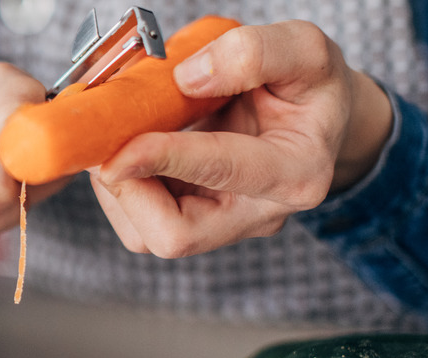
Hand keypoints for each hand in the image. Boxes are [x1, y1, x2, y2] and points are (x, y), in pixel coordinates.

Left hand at [90, 20, 392, 257]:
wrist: (316, 121)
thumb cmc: (311, 89)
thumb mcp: (305, 51)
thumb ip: (255, 53)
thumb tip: (188, 77)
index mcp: (294, 173)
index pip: (220, 172)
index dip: (162, 158)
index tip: (118, 148)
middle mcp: (258, 213)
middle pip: (175, 236)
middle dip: (129, 193)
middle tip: (111, 145)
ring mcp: (225, 225)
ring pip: (149, 236)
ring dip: (120, 190)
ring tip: (124, 140)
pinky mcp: (198, 224)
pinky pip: (143, 225)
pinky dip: (124, 190)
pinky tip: (133, 152)